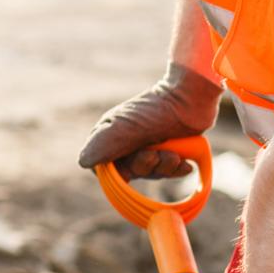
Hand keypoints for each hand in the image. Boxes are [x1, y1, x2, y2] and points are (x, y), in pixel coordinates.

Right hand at [78, 63, 223, 178]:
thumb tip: (83, 162)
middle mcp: (126, 143)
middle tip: (156, 153)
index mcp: (108, 136)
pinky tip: (184, 163)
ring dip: (163, 167)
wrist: (190, 99)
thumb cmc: (154, 110)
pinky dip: (177, 168)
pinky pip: (170, 169)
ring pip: (152, 171)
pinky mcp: (170, 148)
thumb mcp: (124, 127)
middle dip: (145, 166)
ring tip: (173, 155)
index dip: (118, 174)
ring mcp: (149, 145)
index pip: (105, 169)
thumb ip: (103, 145)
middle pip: (131, 172)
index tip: (129, 169)